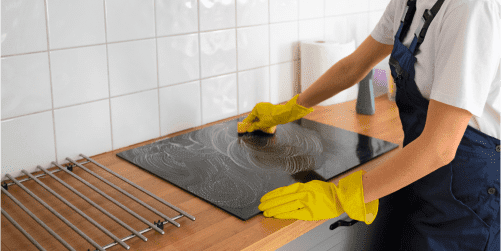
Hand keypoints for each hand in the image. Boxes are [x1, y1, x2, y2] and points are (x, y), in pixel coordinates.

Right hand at [238, 94, 313, 133]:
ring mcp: (265, 106)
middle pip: (254, 115)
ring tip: (257, 126)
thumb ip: (254, 126)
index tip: (243, 126)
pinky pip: (264, 113)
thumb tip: (249, 129)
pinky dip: (262, 118)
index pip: (250, 117)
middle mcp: (260, 106)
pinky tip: (264, 123)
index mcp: (256, 108)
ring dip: (258, 120)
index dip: (247, 123)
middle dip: (253, 122)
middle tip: (250, 127)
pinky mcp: (270, 107)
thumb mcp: (262, 124)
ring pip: (259, 114)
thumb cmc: (272, 118)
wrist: (283, 114)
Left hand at [258, 170, 378, 222]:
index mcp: (303, 187)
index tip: (264, 198)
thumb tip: (286, 194)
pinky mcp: (310, 212)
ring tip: (265, 211)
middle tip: (261, 205)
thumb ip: (300, 190)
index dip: (272, 195)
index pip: (283, 191)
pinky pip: (294, 213)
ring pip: (286, 205)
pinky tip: (276, 215)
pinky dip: (284, 214)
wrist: (340, 198)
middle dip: (270, 202)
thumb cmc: (327, 192)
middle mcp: (303, 193)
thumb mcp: (311, 186)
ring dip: (274, 208)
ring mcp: (306, 203)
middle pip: (282, 198)